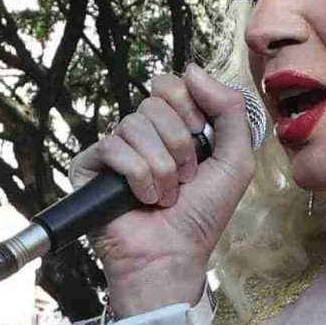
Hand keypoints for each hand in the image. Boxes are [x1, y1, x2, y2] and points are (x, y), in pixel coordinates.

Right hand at [75, 64, 259, 308]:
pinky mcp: (89, 167)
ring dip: (161, 167)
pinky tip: (143, 199)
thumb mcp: (235, 159)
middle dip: (179, 144)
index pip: (173, 85)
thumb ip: (229, 109)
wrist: (172, 256)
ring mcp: (114, 150)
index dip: (190, 110)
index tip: (201, 144)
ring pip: (134, 124)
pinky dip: (137, 175)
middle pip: (154, 102)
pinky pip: (112, 146)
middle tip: (185, 178)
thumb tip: (191, 68)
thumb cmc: (201, 217)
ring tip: (165, 195)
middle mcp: (142, 135)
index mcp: (173, 127)